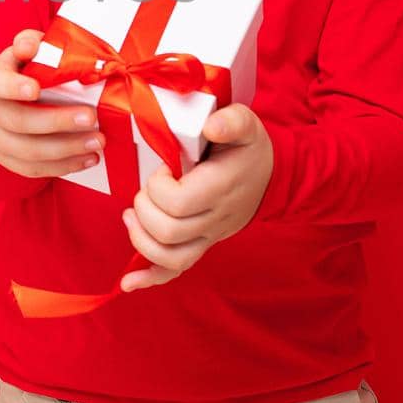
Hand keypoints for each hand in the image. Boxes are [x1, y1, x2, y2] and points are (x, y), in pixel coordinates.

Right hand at [0, 29, 106, 180]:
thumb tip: (31, 46)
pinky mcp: (9, 159)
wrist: (15, 100)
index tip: (36, 89)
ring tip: (98, 142)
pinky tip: (88, 158)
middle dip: (56, 121)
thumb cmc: (30, 69)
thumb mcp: (29, 50)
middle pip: (18, 121)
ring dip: (66, 149)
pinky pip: (35, 169)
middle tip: (91, 118)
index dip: (14, 87)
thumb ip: (30, 42)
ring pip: (28, 151)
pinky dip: (64, 166)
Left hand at [119, 103, 273, 292]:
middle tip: (147, 190)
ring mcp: (208, 237)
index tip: (163, 170)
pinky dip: (150, 278)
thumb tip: (210, 127)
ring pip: (171, 258)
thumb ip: (230, 121)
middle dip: (144, 209)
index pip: (178, 203)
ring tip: (131, 217)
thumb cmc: (249, 150)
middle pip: (168, 232)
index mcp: (219, 189)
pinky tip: (130, 281)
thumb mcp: (245, 125)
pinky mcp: (201, 245)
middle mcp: (214, 219)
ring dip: (141, 240)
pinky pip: (176, 270)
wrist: (272, 178)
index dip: (158, 187)